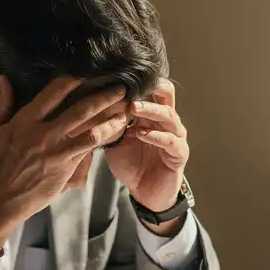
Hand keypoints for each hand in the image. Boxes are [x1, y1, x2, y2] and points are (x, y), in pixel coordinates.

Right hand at [0, 75, 128, 251]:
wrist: (3, 196)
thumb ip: (1, 104)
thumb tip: (4, 79)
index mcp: (26, 119)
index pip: (54, 92)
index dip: (73, 79)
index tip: (88, 71)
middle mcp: (45, 132)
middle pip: (80, 108)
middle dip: (102, 95)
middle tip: (120, 86)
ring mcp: (58, 150)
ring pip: (91, 129)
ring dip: (111, 118)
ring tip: (126, 108)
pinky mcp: (67, 166)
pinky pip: (90, 149)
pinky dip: (104, 137)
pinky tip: (117, 131)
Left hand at [104, 78, 188, 225]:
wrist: (145, 193)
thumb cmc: (132, 165)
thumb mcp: (116, 141)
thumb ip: (109, 125)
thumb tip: (90, 107)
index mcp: (151, 115)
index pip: (151, 89)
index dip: (137, 82)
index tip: (118, 76)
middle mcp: (166, 121)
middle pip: (166, 94)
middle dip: (150, 87)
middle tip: (131, 87)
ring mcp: (175, 136)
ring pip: (169, 116)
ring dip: (150, 110)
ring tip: (133, 108)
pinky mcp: (179, 154)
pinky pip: (171, 141)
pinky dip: (156, 136)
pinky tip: (142, 133)